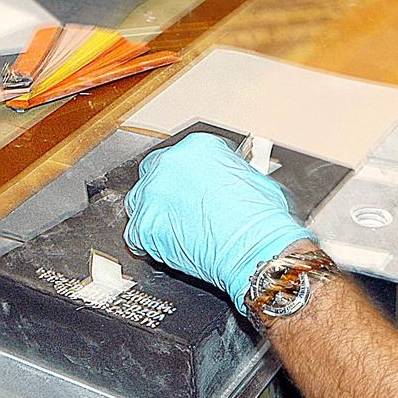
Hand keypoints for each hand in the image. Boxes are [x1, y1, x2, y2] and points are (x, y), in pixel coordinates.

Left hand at [123, 132, 311, 307]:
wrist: (257, 250)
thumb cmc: (261, 220)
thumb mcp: (252, 179)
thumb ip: (225, 173)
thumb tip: (224, 180)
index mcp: (197, 147)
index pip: (182, 156)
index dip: (187, 175)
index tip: (192, 186)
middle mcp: (170, 164)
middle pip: (154, 173)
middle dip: (166, 190)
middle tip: (182, 207)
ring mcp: (153, 195)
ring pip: (140, 201)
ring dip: (155, 214)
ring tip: (177, 230)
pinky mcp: (143, 226)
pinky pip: (135, 234)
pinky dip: (149, 242)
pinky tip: (168, 246)